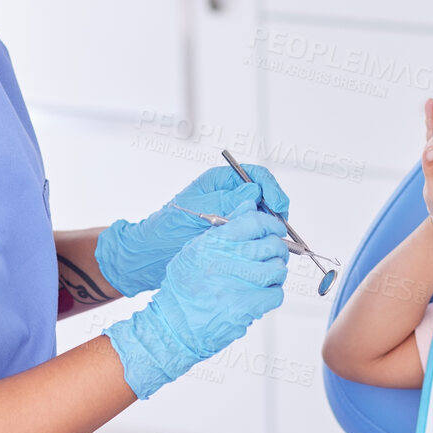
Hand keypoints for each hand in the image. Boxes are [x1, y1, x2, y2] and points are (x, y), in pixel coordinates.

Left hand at [94, 163, 291, 295]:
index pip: (256, 176)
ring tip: (275, 244)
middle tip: (281, 231)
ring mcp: (232, 215)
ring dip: (271, 228)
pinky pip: (255, 233)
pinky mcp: (233, 234)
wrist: (150, 256)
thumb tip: (253, 191)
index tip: (278, 207)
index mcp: (219, 182)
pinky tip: (265, 251)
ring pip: (264, 216)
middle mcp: (229, 195)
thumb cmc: (165, 230)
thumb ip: (224, 201)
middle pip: (266, 195)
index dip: (272, 190)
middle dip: (276, 211)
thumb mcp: (195, 212)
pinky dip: (263, 240)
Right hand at [104, 199, 290, 398]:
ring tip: (266, 276)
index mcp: (214, 243)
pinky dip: (273, 293)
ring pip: (277, 269)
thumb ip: (224, 228)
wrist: (175, 325)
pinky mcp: (247, 306)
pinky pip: (276, 294)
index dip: (270, 224)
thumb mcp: (195, 250)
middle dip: (278, 248)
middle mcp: (226, 260)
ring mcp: (239, 284)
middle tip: (274, 254)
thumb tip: (249, 206)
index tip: (274, 229)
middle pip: (271, 244)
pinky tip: (261, 294)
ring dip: (276, 271)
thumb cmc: (183, 289)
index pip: (254, 222)